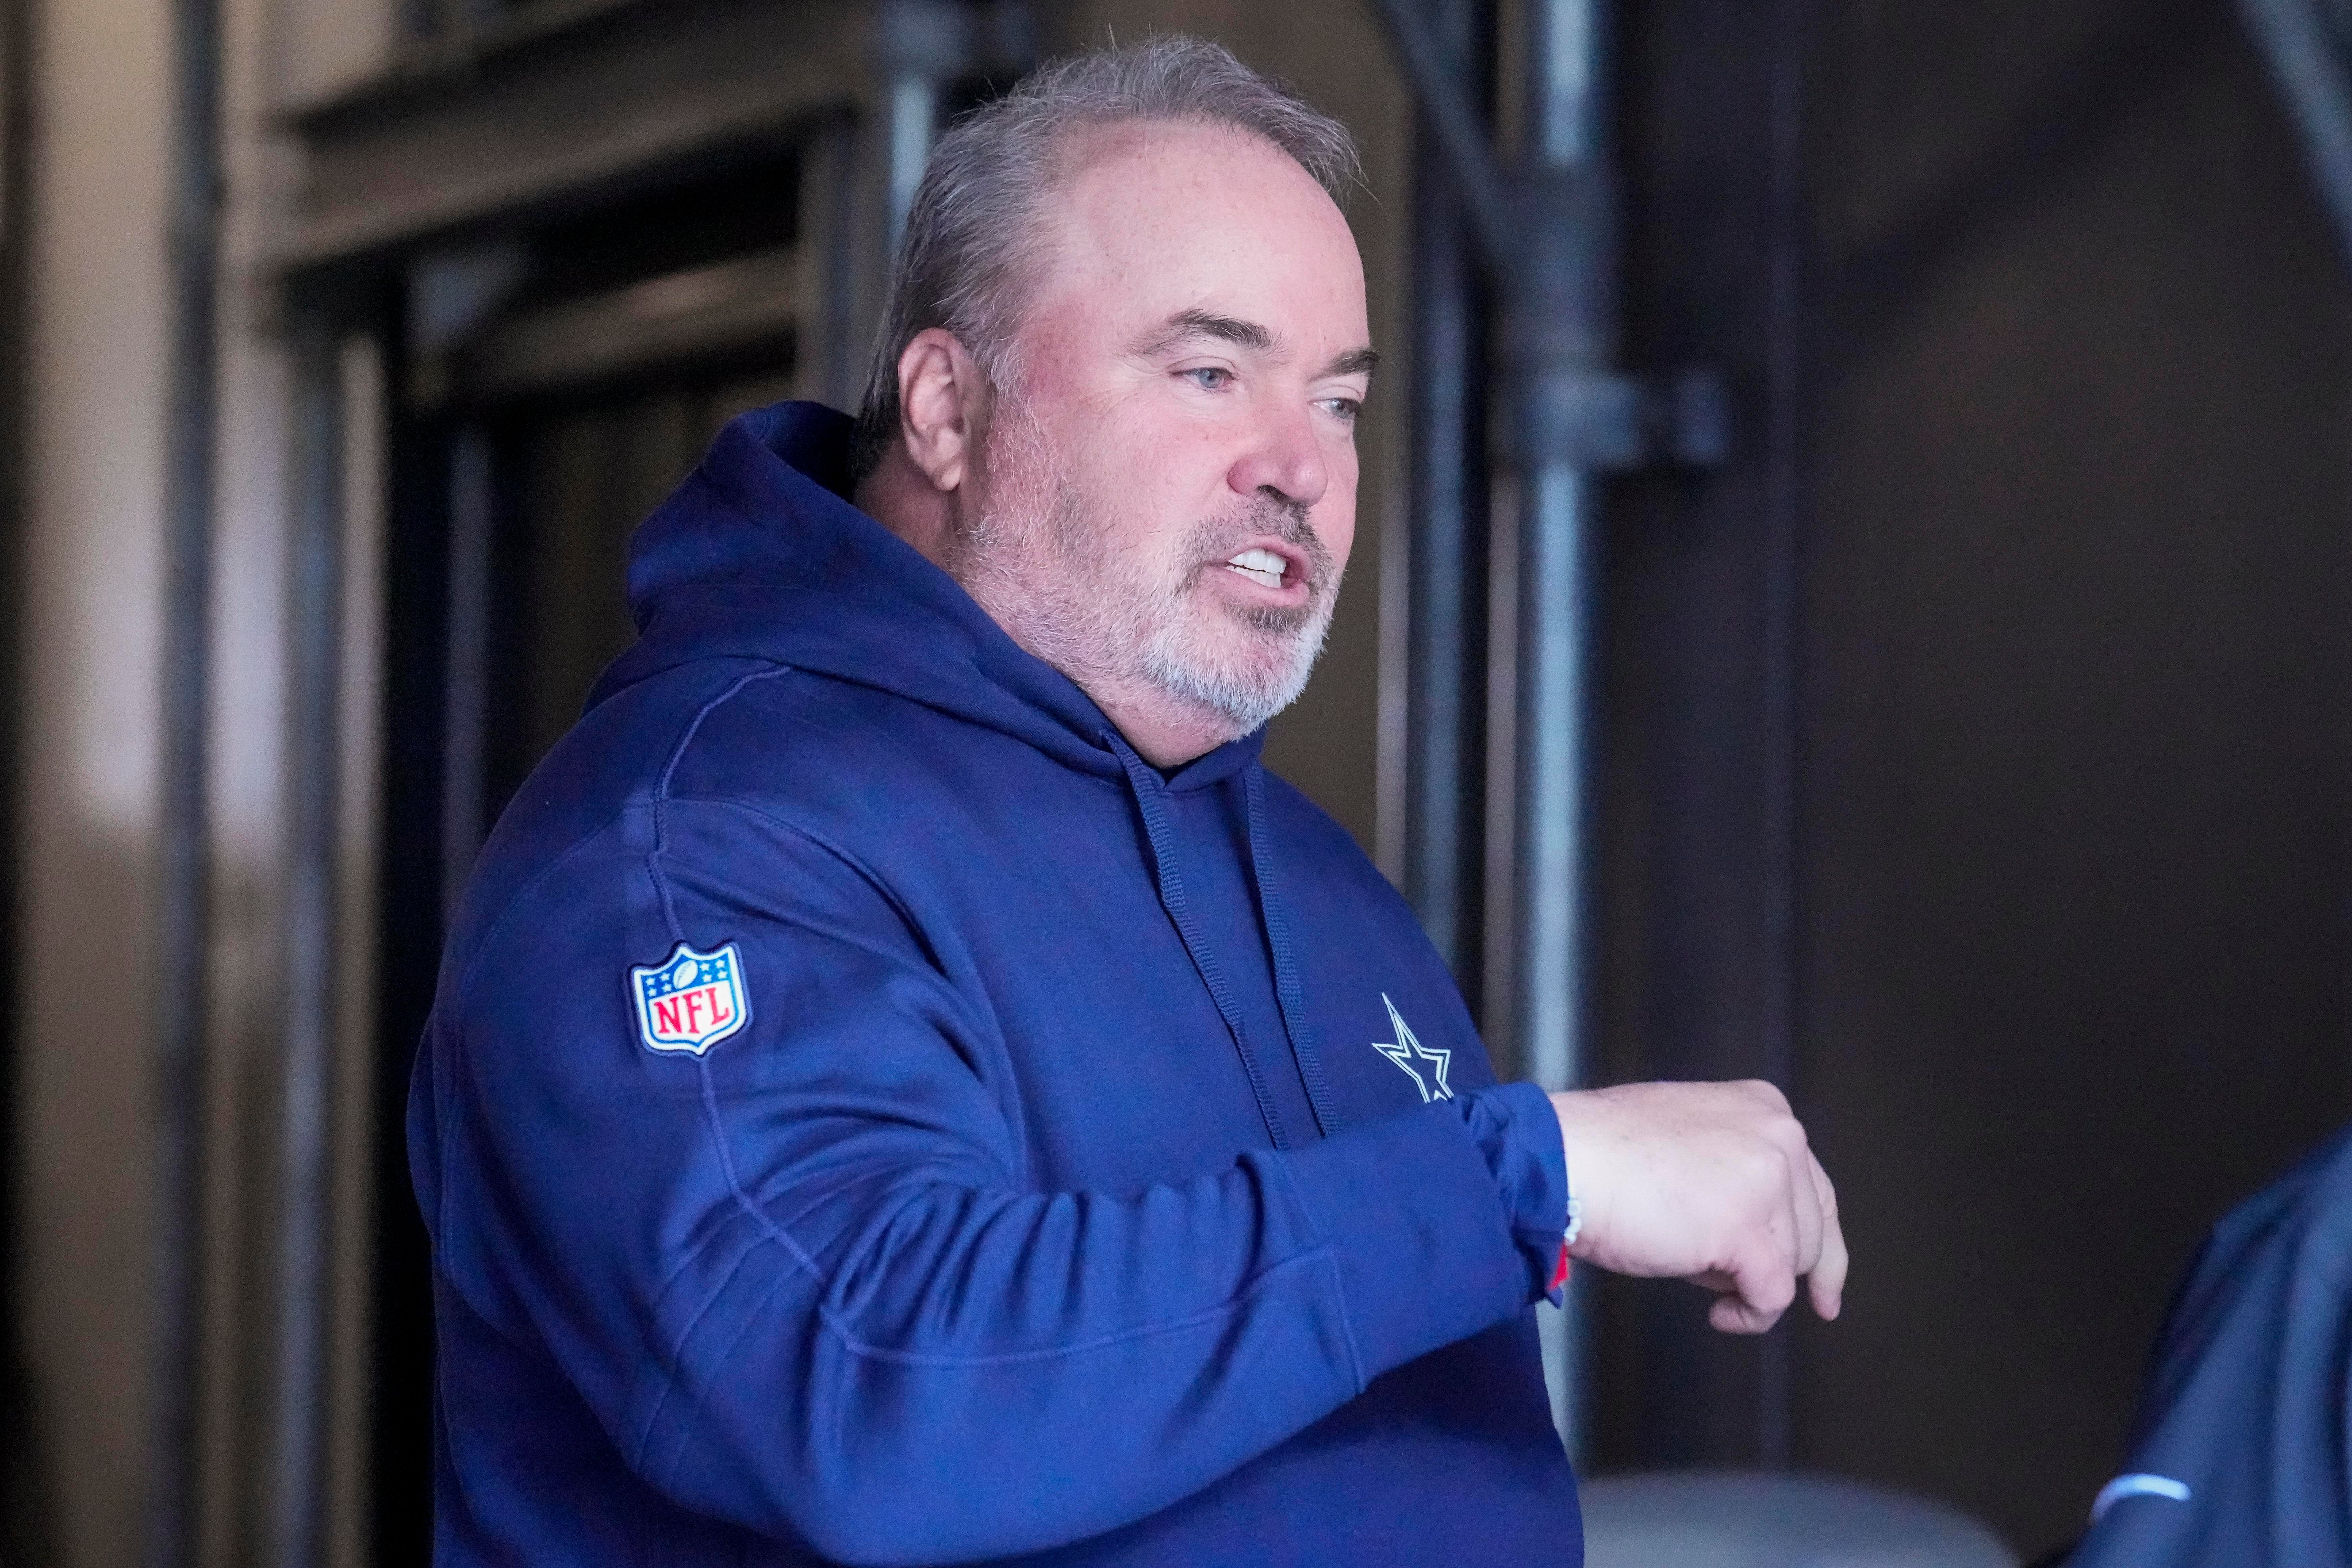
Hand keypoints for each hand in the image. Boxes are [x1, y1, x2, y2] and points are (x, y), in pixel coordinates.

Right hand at [1547, 1080, 1845, 1333]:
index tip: (1824, 1289)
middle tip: (1714, 1270)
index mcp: (1765, 1107)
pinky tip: (1720, 1315)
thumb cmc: (1603, 1154)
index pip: (1815, 1188)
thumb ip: (1734, 1163)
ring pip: (1792, 1264)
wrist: (1562, 1160)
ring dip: (1744, 1280)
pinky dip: (1749, 1316)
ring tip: (1689, 1261)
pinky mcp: (1746, 1228)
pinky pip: (1772, 1297)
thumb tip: (1757, 1224)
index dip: (1821, 1247)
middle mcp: (1779, 1135)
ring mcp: (1767, 1179)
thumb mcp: (1690, 1135)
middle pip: (1808, 1231)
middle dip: (1767, 1262)